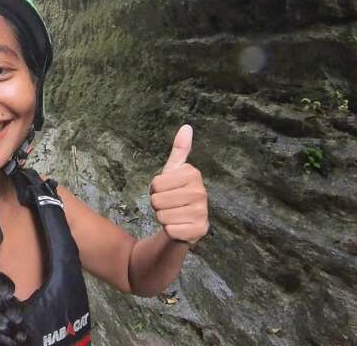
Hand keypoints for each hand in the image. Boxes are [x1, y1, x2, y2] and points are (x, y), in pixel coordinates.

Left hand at [149, 124, 208, 243]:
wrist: (184, 223)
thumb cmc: (175, 194)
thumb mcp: (174, 171)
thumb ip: (179, 150)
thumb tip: (187, 127)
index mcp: (193, 174)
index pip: (156, 183)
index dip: (155, 189)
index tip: (166, 190)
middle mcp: (201, 192)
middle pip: (157, 200)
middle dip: (157, 204)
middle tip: (168, 204)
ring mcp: (201, 212)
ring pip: (162, 215)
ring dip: (162, 217)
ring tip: (173, 214)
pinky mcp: (198, 230)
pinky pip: (170, 229)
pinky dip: (169, 229)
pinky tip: (178, 226)